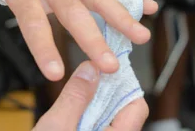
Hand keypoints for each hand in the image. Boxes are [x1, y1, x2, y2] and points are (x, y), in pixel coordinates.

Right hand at [33, 61, 147, 130]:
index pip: (137, 106)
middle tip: (88, 78)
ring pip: (109, 119)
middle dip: (107, 93)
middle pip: (124, 111)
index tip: (105, 69)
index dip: (123, 85)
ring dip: (96, 105)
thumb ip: (75, 97)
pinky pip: (97, 127)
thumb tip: (90, 69)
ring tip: (78, 93)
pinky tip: (72, 112)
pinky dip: (88, 118)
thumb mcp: (57, 126)